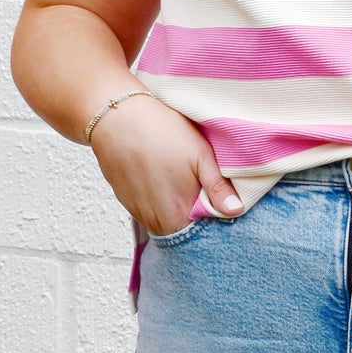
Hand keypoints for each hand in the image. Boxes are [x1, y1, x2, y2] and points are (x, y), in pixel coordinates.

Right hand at [88, 93, 241, 236]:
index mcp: (176, 215)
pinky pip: (149, 210)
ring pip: (165, 221)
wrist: (117, 116)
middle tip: (202, 189)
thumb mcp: (200, 155)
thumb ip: (218, 188)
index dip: (213, 221)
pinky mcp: (125, 200)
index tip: (218, 202)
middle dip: (195, 215)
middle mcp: (154, 221)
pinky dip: (159, 200)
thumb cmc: (162, 132)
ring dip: (175, 208)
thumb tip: (234, 211)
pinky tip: (162, 177)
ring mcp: (137, 211)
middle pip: (182, 230)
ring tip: (180, 180)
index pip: (201, 236)